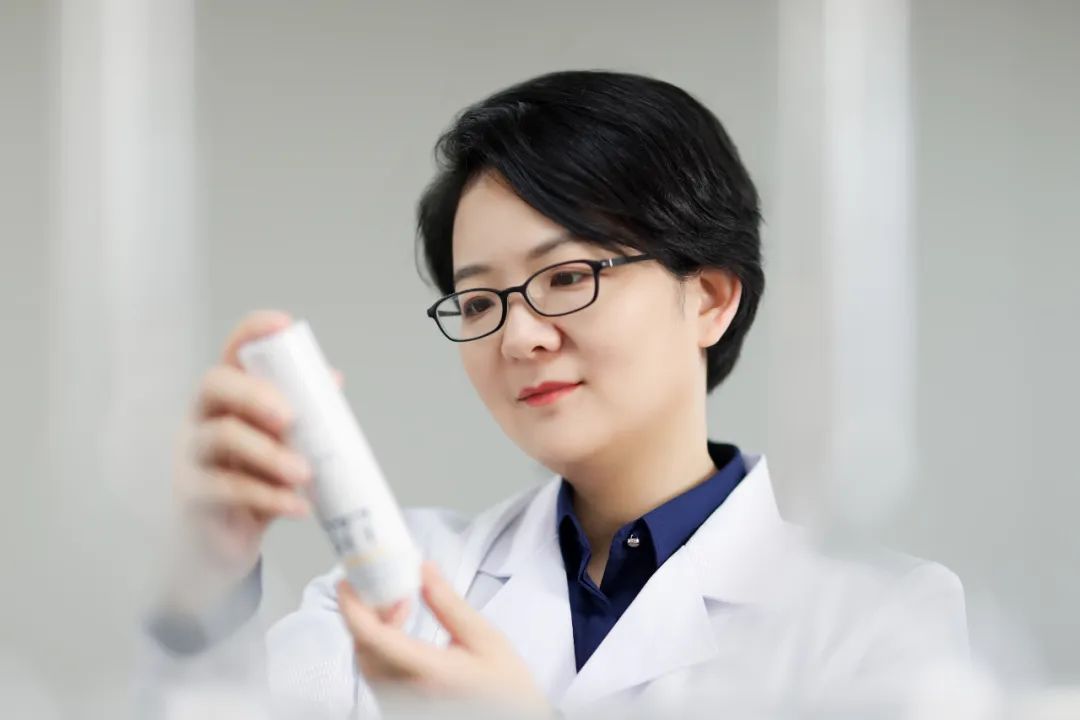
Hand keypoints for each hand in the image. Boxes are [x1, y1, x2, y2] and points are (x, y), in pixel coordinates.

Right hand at [168, 310, 341, 607]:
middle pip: (215, 384)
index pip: (232, 352)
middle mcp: (201, 417)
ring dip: (269, 453)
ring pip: (220, 437)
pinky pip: (226, 489)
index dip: (253, 333)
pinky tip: (298, 507)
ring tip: (304, 473)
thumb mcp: (284, 447)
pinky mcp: (191, 495)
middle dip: (254, 393)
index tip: (283, 324)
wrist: (222, 545)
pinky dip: (269, 497)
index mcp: (228, 398)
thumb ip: (306, 415)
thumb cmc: (254, 485)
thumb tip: (333, 379)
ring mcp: (190, 455)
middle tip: (290, 416)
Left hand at [337, 562, 550, 715]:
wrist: (511, 719)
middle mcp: (406, 693)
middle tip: (388, 586)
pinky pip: (375, 673)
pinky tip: (400, 632)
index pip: (374, 638)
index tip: (348, 583)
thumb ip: (448, 603)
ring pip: (366, 661)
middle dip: (367, 611)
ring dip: (373, 629)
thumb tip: (423, 569)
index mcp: (429, 672)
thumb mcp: (485, 639)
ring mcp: (398, 704)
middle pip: (363, 648)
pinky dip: (378, 646)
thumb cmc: (506, 687)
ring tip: (401, 608)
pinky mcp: (397, 708)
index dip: (353, 608)